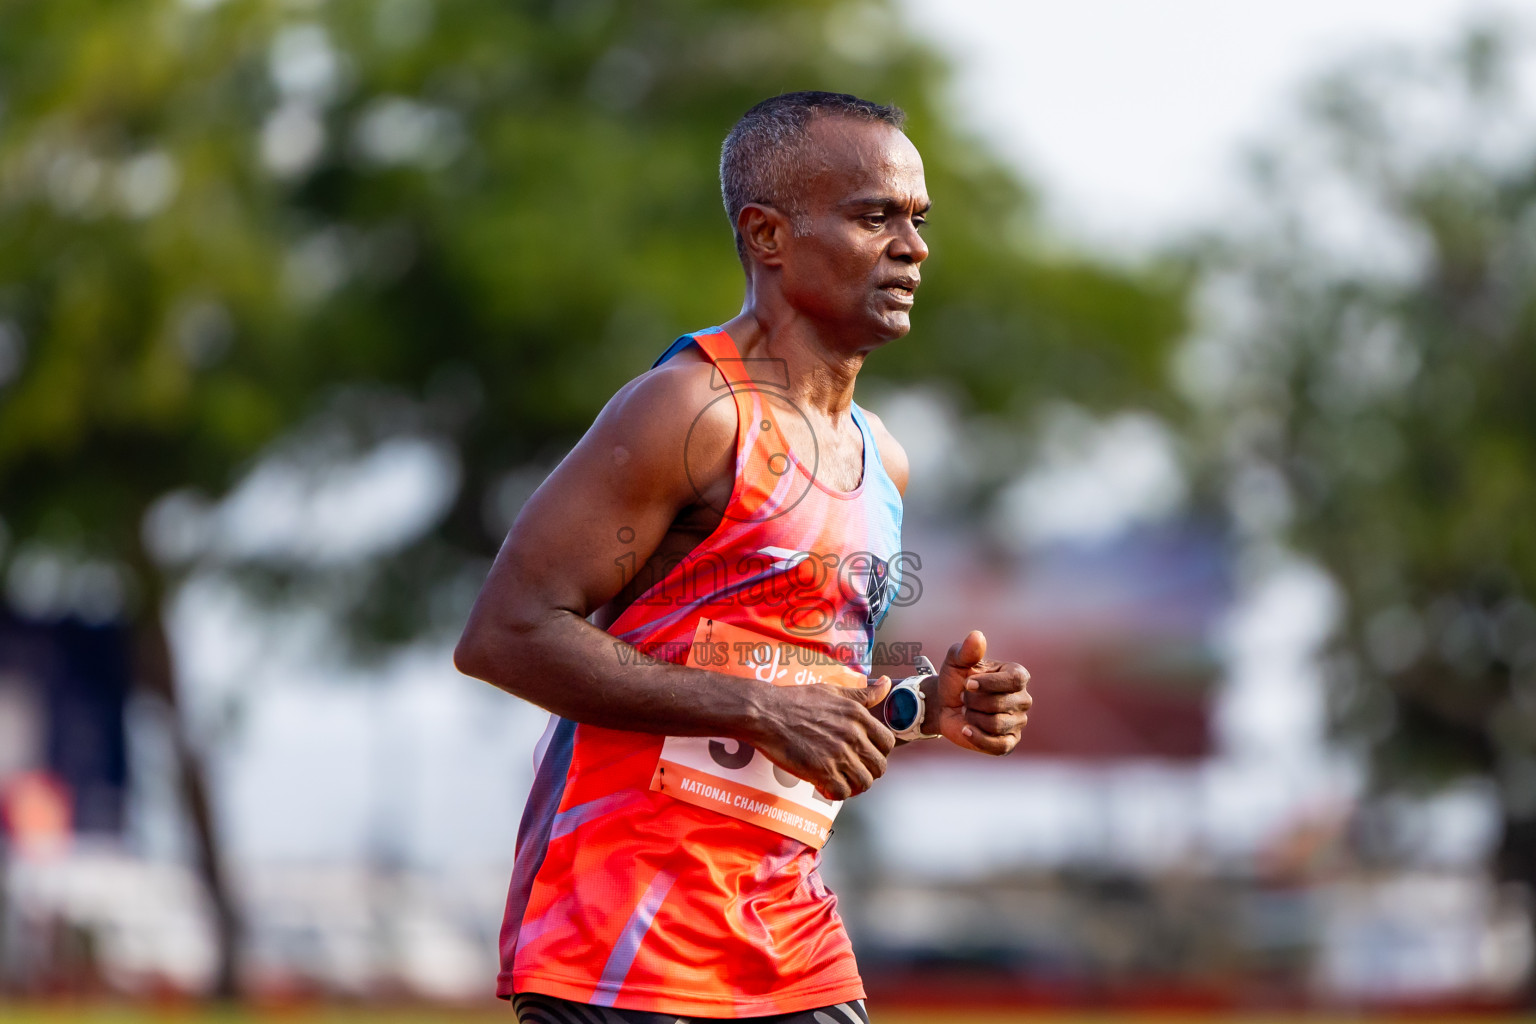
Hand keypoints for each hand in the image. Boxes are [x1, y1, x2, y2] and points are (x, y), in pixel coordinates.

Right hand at [747, 677, 894, 799]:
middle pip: (879, 766)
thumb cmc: (796, 701)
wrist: (767, 714)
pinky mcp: (822, 771)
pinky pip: (843, 792)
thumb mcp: (834, 691)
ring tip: (841, 780)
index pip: (887, 742)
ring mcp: (839, 755)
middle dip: (868, 771)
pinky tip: (826, 785)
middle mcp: (853, 736)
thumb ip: (863, 693)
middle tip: (854, 770)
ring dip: (854, 785)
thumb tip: (885, 684)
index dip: (879, 752)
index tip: (866, 754)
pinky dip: (836, 792)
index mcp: (858, 716)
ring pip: (864, 782)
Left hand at [933, 631, 1030, 754]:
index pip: (1015, 680)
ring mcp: (1018, 722)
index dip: (989, 683)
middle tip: (965, 698)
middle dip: (973, 701)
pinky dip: (977, 738)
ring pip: (996, 724)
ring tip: (967, 711)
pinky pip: (999, 745)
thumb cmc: (955, 680)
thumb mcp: (956, 661)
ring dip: (973, 718)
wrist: (944, 706)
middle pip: (1001, 704)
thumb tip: (977, 636)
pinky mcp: (1009, 742)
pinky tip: (966, 729)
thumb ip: (967, 650)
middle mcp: (1022, 699)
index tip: (967, 683)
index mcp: (1016, 675)